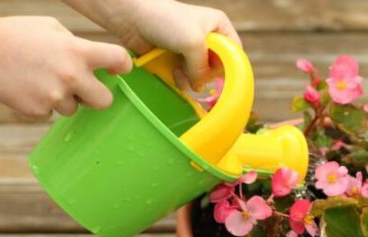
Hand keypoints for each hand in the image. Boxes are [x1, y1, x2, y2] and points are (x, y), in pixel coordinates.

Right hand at [0, 16, 131, 119]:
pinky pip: (49, 113)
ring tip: (41, 80)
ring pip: (73, 109)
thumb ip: (77, 45)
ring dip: (63, 99)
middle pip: (105, 101)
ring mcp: (54, 96)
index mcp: (78, 51)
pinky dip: (42, 103)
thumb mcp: (52, 28)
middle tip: (86, 89)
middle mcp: (71, 76)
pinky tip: (27, 87)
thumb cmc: (17, 34)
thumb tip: (97, 62)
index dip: (124, 66)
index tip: (118, 70)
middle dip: (97, 96)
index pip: (120, 59)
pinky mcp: (38, 110)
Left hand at [109, 0, 240, 90]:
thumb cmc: (166, 21)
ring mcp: (190, 48)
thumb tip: (198, 88)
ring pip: (200, 75)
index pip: (235, 52)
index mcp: (219, 25)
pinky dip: (180, 78)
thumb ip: (202, 69)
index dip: (230, 67)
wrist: (132, 17)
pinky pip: (185, 76)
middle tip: (194, 73)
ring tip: (179, 72)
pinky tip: (172, 73)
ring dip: (190, 78)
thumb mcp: (193, 43)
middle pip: (217, 67)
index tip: (220, 80)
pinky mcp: (175, 58)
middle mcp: (207, 36)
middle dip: (205, 74)